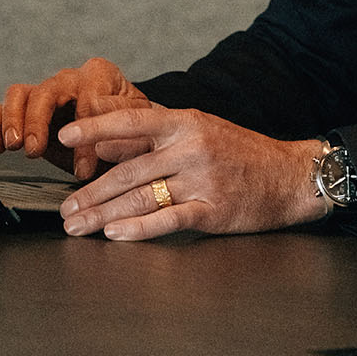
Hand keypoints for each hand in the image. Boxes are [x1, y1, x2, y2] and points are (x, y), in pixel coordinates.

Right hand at [0, 58, 152, 179]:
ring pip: (20, 94)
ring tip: (14, 145)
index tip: (84, 169)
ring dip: (13, 119)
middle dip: (38, 121)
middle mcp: (70, 80)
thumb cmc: (134, 131)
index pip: (88, 101)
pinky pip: (3, 108)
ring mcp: (46, 93)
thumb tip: (101, 137)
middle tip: (36, 150)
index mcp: (101, 75)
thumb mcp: (140, 128)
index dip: (85, 135)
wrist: (125, 139)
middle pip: (46, 91)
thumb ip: (124, 127)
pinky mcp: (28, 110)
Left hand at [53, 108, 325, 239]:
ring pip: (142, 197)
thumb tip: (105, 138)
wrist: (291, 176)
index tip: (65, 135)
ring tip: (79, 225)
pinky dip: (140, 229)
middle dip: (91, 192)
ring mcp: (203, 180)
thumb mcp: (199, 128)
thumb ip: (154, 132)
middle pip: (129, 171)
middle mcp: (191, 148)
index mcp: (185, 123)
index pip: (131, 122)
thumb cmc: (241, 152)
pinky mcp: (214, 210)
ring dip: (104, 214)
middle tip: (65, 208)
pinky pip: (170, 219)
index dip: (95, 127)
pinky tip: (116, 234)